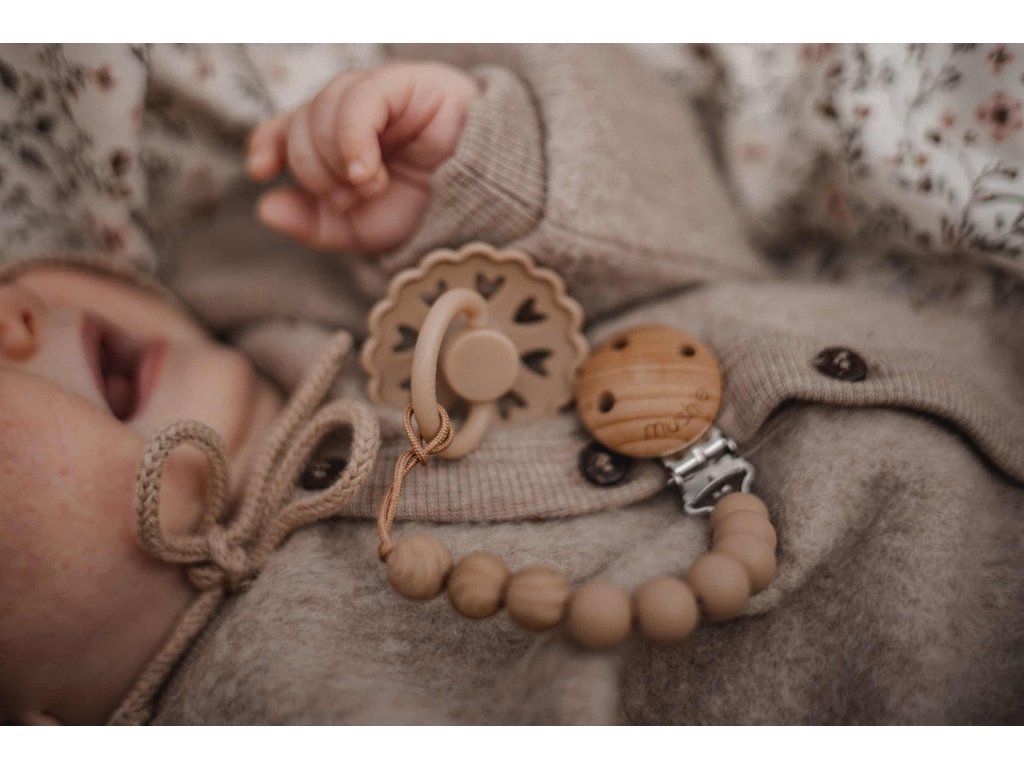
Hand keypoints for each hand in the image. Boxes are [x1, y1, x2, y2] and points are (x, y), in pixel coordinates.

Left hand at [246, 62, 479, 252]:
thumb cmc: (429, 211)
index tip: (261, 171)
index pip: (286, 126)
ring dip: (338, 164)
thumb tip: (265, 206)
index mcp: (338, 139)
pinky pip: (359, 101)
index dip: (268, 142)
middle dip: (317, 174)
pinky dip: (354, 142)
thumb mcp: (363, 230)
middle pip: (301, 126)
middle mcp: (352, 111)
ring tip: (373, 188)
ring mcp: (377, 92)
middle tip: (354, 199)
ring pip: (323, 113)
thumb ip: (314, 224)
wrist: (485, 201)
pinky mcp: (404, 82)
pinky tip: (369, 172)